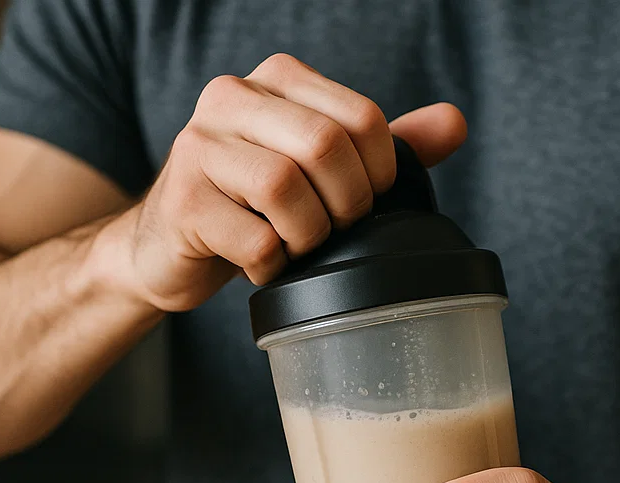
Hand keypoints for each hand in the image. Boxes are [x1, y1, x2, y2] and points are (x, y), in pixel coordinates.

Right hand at [98, 52, 467, 311]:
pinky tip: (263, 266)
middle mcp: (229, 99)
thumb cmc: (249, 206)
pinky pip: (254, 239)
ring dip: (308, 236)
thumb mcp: (315, 168)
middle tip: (334, 231)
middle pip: (324, 145)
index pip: (359, 116)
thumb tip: (454, 122)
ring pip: (285, 188)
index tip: (364, 202)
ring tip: (297, 248)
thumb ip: (380, 145)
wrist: (165, 249)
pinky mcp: (182, 203)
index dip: (379, 172)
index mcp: (274, 80)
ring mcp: (198, 148)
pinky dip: (272, 266)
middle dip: (346, 205)